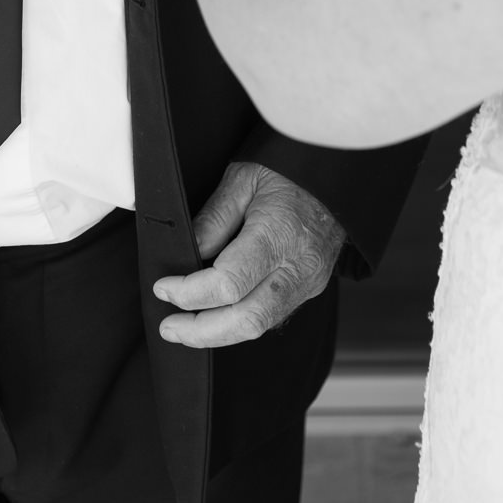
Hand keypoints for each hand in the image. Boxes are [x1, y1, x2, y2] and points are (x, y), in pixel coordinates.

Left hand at [153, 162, 343, 348]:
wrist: (337, 175)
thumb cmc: (290, 169)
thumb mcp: (243, 178)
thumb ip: (213, 218)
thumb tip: (188, 254)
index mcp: (280, 234)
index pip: (229, 283)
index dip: (190, 292)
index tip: (164, 287)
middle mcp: (299, 266)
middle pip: (247, 319)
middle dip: (202, 332)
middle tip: (169, 327)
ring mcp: (309, 282)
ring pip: (261, 326)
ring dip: (219, 334)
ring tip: (185, 328)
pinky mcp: (311, 288)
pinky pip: (272, 317)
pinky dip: (240, 322)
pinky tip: (217, 316)